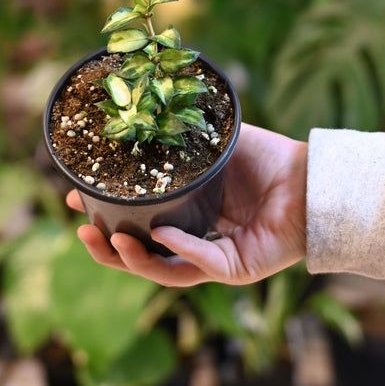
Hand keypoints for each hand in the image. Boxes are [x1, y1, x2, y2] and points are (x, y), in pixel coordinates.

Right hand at [66, 122, 306, 286]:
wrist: (308, 176)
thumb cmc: (266, 158)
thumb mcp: (213, 142)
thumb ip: (179, 138)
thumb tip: (141, 115)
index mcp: (189, 212)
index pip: (140, 221)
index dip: (109, 214)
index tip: (76, 197)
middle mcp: (198, 239)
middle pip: (143, 252)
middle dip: (109, 244)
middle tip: (82, 225)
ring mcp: (215, 258)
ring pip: (163, 269)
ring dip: (131, 258)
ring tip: (106, 237)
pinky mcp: (237, 270)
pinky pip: (200, 264)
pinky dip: (179, 250)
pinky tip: (159, 234)